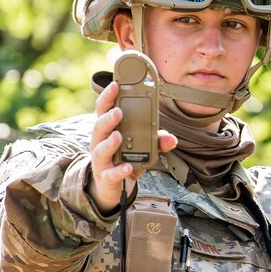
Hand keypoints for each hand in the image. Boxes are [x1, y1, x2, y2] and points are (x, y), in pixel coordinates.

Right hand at [86, 81, 176, 213]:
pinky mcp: (106, 177)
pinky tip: (128, 167)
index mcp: (108, 130)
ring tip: (119, 136)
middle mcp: (100, 143)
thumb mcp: (143, 148)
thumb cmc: (125, 158)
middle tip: (118, 111)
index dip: (107, 97)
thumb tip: (171, 138)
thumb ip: (156, 141)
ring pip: (101, 149)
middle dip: (108, 118)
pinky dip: (119, 170)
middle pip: (98, 127)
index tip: (115, 84)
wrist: (112, 187)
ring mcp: (101, 161)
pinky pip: (111, 173)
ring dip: (110, 142)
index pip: (104, 110)